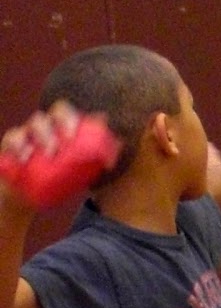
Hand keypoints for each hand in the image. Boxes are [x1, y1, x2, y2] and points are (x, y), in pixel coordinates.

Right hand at [0, 103, 118, 209]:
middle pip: (49, 114)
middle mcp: (43, 126)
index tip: (75, 135)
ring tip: (49, 153)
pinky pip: (11, 140)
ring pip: (32, 125)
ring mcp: (26, 134)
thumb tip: (122, 141)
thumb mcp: (81, 168)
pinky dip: (18, 146)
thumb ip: (99, 154)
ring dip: (42, 136)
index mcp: (60, 127)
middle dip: (59, 124)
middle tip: (65, 143)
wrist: (29, 195)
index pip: (65, 112)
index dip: (71, 118)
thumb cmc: (59, 177)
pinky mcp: (10, 146)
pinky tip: (24, 157)